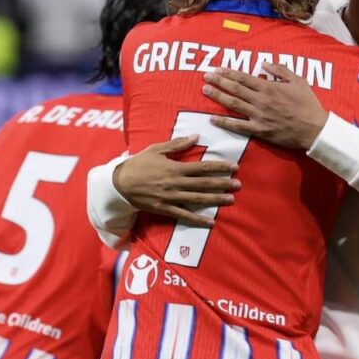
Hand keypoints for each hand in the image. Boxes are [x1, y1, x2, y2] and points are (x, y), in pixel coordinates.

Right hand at [113, 135, 239, 225]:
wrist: (119, 183)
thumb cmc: (139, 163)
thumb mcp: (156, 149)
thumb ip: (177, 144)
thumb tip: (196, 136)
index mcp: (175, 168)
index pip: (202, 167)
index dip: (219, 167)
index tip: (234, 167)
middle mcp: (176, 183)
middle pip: (204, 184)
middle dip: (222, 184)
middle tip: (239, 185)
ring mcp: (171, 198)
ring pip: (197, 199)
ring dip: (215, 200)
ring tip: (231, 200)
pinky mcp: (165, 209)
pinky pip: (184, 215)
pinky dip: (198, 219)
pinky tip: (211, 222)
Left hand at [202, 63, 328, 148]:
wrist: (314, 128)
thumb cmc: (308, 104)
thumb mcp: (298, 81)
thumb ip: (280, 70)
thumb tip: (264, 63)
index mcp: (269, 87)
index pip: (244, 78)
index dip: (229, 72)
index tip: (217, 68)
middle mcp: (260, 100)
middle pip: (235, 89)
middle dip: (219, 81)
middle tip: (205, 76)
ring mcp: (258, 116)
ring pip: (233, 104)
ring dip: (218, 96)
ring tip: (205, 90)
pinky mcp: (259, 130)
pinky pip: (238, 126)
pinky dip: (224, 122)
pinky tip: (212, 119)